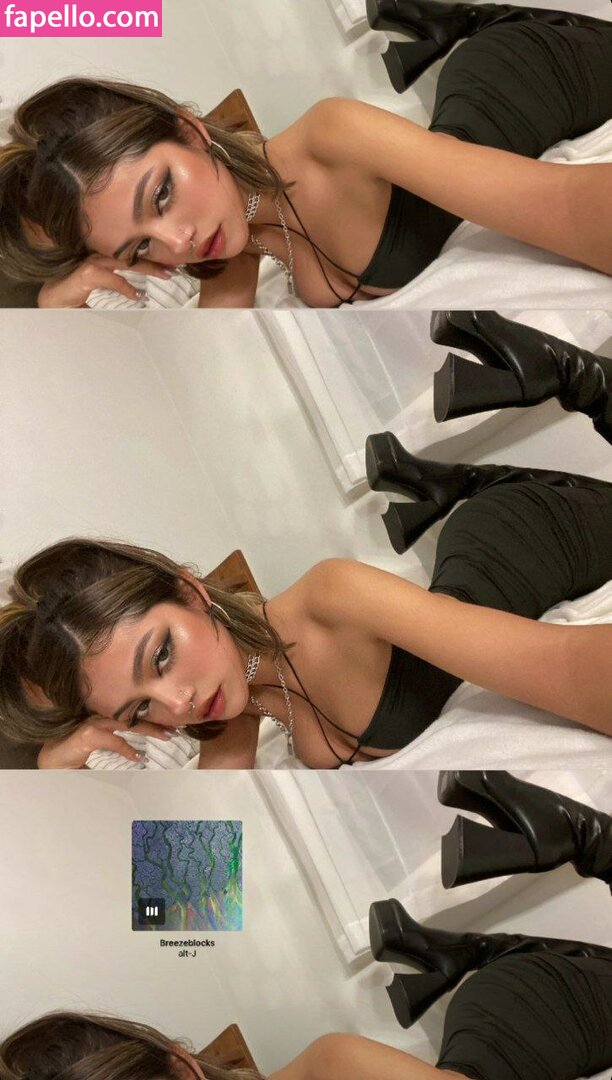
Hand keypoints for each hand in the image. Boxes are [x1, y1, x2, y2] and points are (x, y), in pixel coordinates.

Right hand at [37, 254, 173, 307]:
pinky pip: (113, 279)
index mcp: (104, 258)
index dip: (150, 260)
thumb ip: (118, 288)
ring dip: (147, 269)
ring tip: (165, 275)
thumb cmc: (76, 294)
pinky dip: (127, 287)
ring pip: (126, 263)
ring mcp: (93, 263)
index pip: (130, 256)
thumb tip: (139, 296)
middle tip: (174, 268)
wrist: (53, 300)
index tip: (168, 266)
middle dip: (155, 261)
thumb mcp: (102, 289)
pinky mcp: (88, 274)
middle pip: (132, 255)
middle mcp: (100, 256)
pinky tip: (137, 296)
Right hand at [37, 717, 178, 768]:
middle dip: (155, 722)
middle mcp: (100, 715)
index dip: (151, 719)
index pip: (131, 714)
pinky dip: (127, 749)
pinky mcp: (88, 734)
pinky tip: (138, 757)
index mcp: (104, 717)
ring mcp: (94, 723)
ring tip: (165, 736)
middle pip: (133, 715)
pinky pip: (113, 741)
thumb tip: (140, 757)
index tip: (169, 725)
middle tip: (174, 729)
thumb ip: (118, 748)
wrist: (51, 761)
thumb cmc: (75, 754)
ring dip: (148, 730)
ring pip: (127, 723)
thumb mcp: (101, 749)